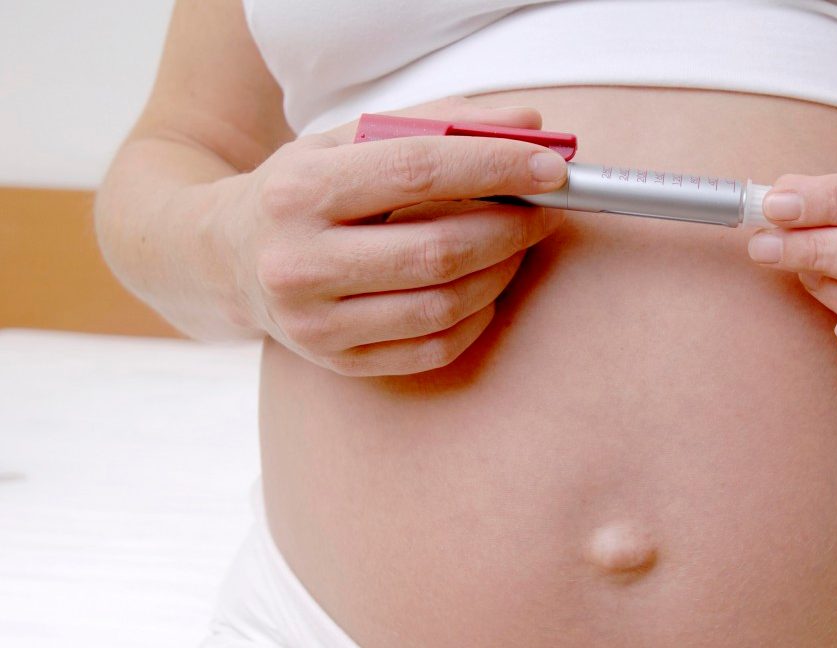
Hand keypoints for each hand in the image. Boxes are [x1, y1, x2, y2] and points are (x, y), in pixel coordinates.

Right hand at [223, 97, 567, 375]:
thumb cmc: (304, 189)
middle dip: (512, 227)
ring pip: (442, 305)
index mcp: (300, 190)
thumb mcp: (350, 138)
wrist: (222, 256)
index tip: (551, 168)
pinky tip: (485, 287)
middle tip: (547, 210)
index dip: (496, 168)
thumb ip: (439, 124)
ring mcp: (314, 323)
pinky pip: (433, 348)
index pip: (417, 171)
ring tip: (518, 244)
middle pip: (438, 249)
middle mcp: (298, 261)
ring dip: (501, 272)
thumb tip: (530, 124)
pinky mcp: (336, 363)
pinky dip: (477, 317)